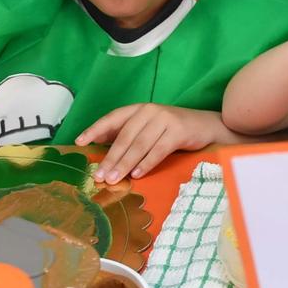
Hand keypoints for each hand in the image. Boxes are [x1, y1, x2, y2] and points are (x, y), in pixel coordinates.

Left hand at [79, 104, 229, 182]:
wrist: (206, 126)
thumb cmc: (173, 130)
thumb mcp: (148, 127)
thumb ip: (127, 133)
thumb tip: (100, 144)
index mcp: (139, 109)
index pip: (113, 118)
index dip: (95, 129)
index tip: (80, 142)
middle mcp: (150, 111)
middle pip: (125, 136)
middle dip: (111, 157)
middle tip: (100, 175)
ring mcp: (165, 120)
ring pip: (139, 145)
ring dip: (125, 164)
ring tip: (114, 179)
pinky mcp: (178, 131)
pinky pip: (158, 150)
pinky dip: (146, 163)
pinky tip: (137, 174)